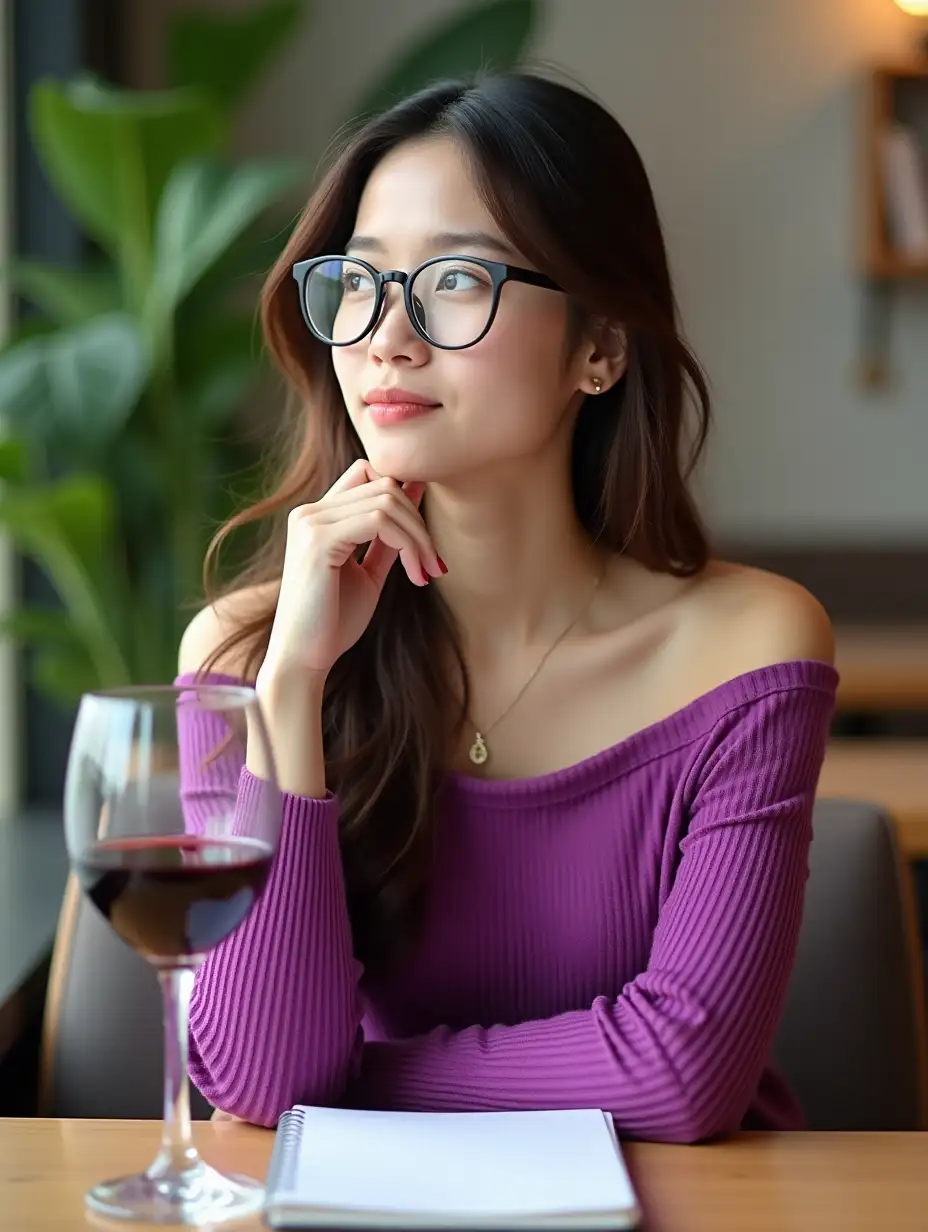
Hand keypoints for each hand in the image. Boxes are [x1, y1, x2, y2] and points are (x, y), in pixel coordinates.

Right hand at [258, 460, 443, 683]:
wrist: (304, 659)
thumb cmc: (333, 621)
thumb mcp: (369, 572)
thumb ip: (388, 536)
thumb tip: (416, 491)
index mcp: (316, 517)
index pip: (367, 472)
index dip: (403, 495)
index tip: (424, 540)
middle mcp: (309, 512)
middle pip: (383, 483)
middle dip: (418, 521)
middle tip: (432, 565)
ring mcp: (310, 523)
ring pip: (386, 500)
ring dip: (418, 536)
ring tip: (426, 572)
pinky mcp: (318, 541)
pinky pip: (379, 521)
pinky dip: (407, 544)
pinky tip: (415, 576)